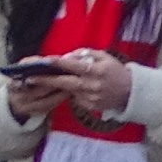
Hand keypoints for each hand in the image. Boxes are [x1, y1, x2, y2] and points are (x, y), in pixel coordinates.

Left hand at [10, 51, 130, 122]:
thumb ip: (87, 54)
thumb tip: (69, 57)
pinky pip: (75, 98)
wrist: (131, 92)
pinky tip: (79, 88)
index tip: (46, 61)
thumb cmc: (116, 71)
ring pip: (68, 91)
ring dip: (58, 86)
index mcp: (97, 71)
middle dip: (46, 80)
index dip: (59, 63)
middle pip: (65, 83)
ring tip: (46, 81)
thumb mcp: (106, 57)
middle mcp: (92, 85)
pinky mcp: (90, 106)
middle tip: (30, 78)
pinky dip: (74, 92)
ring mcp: (90, 98)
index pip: (74, 66)